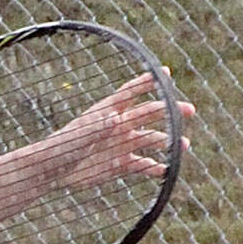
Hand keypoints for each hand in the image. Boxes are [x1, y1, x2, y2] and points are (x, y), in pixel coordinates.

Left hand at [46, 72, 193, 191]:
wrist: (53, 170)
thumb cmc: (62, 147)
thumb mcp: (80, 135)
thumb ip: (98, 127)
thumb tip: (116, 119)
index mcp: (107, 111)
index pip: (130, 92)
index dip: (146, 82)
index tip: (165, 72)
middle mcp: (120, 125)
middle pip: (150, 113)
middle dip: (171, 110)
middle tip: (190, 110)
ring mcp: (122, 144)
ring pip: (152, 139)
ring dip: (169, 141)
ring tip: (184, 145)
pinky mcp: (121, 165)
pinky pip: (144, 165)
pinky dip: (156, 168)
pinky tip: (168, 170)